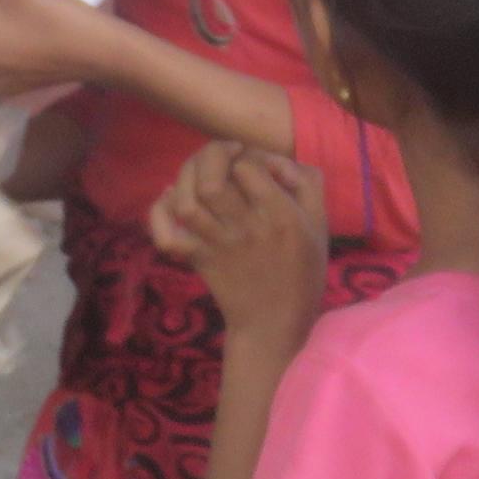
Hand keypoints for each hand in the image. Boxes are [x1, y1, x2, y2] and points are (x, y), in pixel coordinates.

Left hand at [148, 140, 326, 358]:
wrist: (275, 323)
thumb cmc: (301, 271)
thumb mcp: (319, 224)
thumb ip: (306, 182)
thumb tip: (274, 160)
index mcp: (280, 216)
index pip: (248, 168)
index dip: (244, 155)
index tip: (248, 162)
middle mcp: (246, 228)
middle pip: (210, 180)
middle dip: (209, 156)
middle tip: (219, 157)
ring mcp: (217, 244)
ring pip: (186, 202)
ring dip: (185, 178)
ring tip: (197, 173)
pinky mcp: (198, 259)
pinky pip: (167, 235)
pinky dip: (160, 213)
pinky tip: (170, 198)